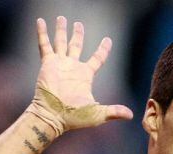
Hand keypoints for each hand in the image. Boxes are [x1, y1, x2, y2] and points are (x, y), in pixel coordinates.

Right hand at [26, 16, 132, 135]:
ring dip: (61, 30)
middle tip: (78, 24)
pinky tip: (41, 21)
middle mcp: (73, 67)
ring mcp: (60, 64)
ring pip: (61, 42)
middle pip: (76, 46)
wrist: (54, 116)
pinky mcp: (48, 63)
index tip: (108, 40)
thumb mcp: (98, 113)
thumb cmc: (75, 117)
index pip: (97, 58)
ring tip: (61, 18)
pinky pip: (45, 45)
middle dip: (78, 35)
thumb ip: (114, 111)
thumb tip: (131, 115)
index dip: (103, 49)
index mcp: (85, 76)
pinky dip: (42, 33)